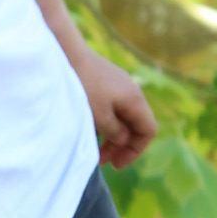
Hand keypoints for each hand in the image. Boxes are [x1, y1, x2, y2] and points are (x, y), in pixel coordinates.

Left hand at [72, 45, 157, 168]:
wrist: (67, 53)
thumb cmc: (84, 86)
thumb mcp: (100, 117)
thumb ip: (115, 132)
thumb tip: (122, 139)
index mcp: (135, 100)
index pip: (148, 131)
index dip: (136, 151)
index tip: (117, 164)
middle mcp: (132, 92)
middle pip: (135, 126)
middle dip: (121, 147)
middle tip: (102, 161)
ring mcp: (118, 85)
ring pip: (121, 118)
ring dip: (111, 136)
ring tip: (94, 149)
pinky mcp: (105, 82)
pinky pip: (111, 108)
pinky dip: (104, 122)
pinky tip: (88, 129)